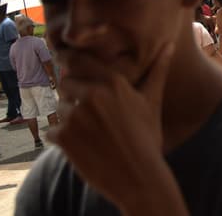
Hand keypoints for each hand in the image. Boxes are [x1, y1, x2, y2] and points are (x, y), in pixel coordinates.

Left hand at [49, 42, 184, 213]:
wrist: (139, 178)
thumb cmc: (147, 138)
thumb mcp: (152, 101)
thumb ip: (158, 70)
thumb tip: (170, 43)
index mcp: (113, 83)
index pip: (78, 61)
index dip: (71, 64)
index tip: (69, 68)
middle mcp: (92, 95)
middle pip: (65, 83)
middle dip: (72, 95)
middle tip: (87, 113)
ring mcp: (76, 116)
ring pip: (59, 108)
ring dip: (68, 119)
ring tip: (89, 133)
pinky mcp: (64, 138)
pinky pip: (51, 130)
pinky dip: (60, 139)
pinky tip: (81, 147)